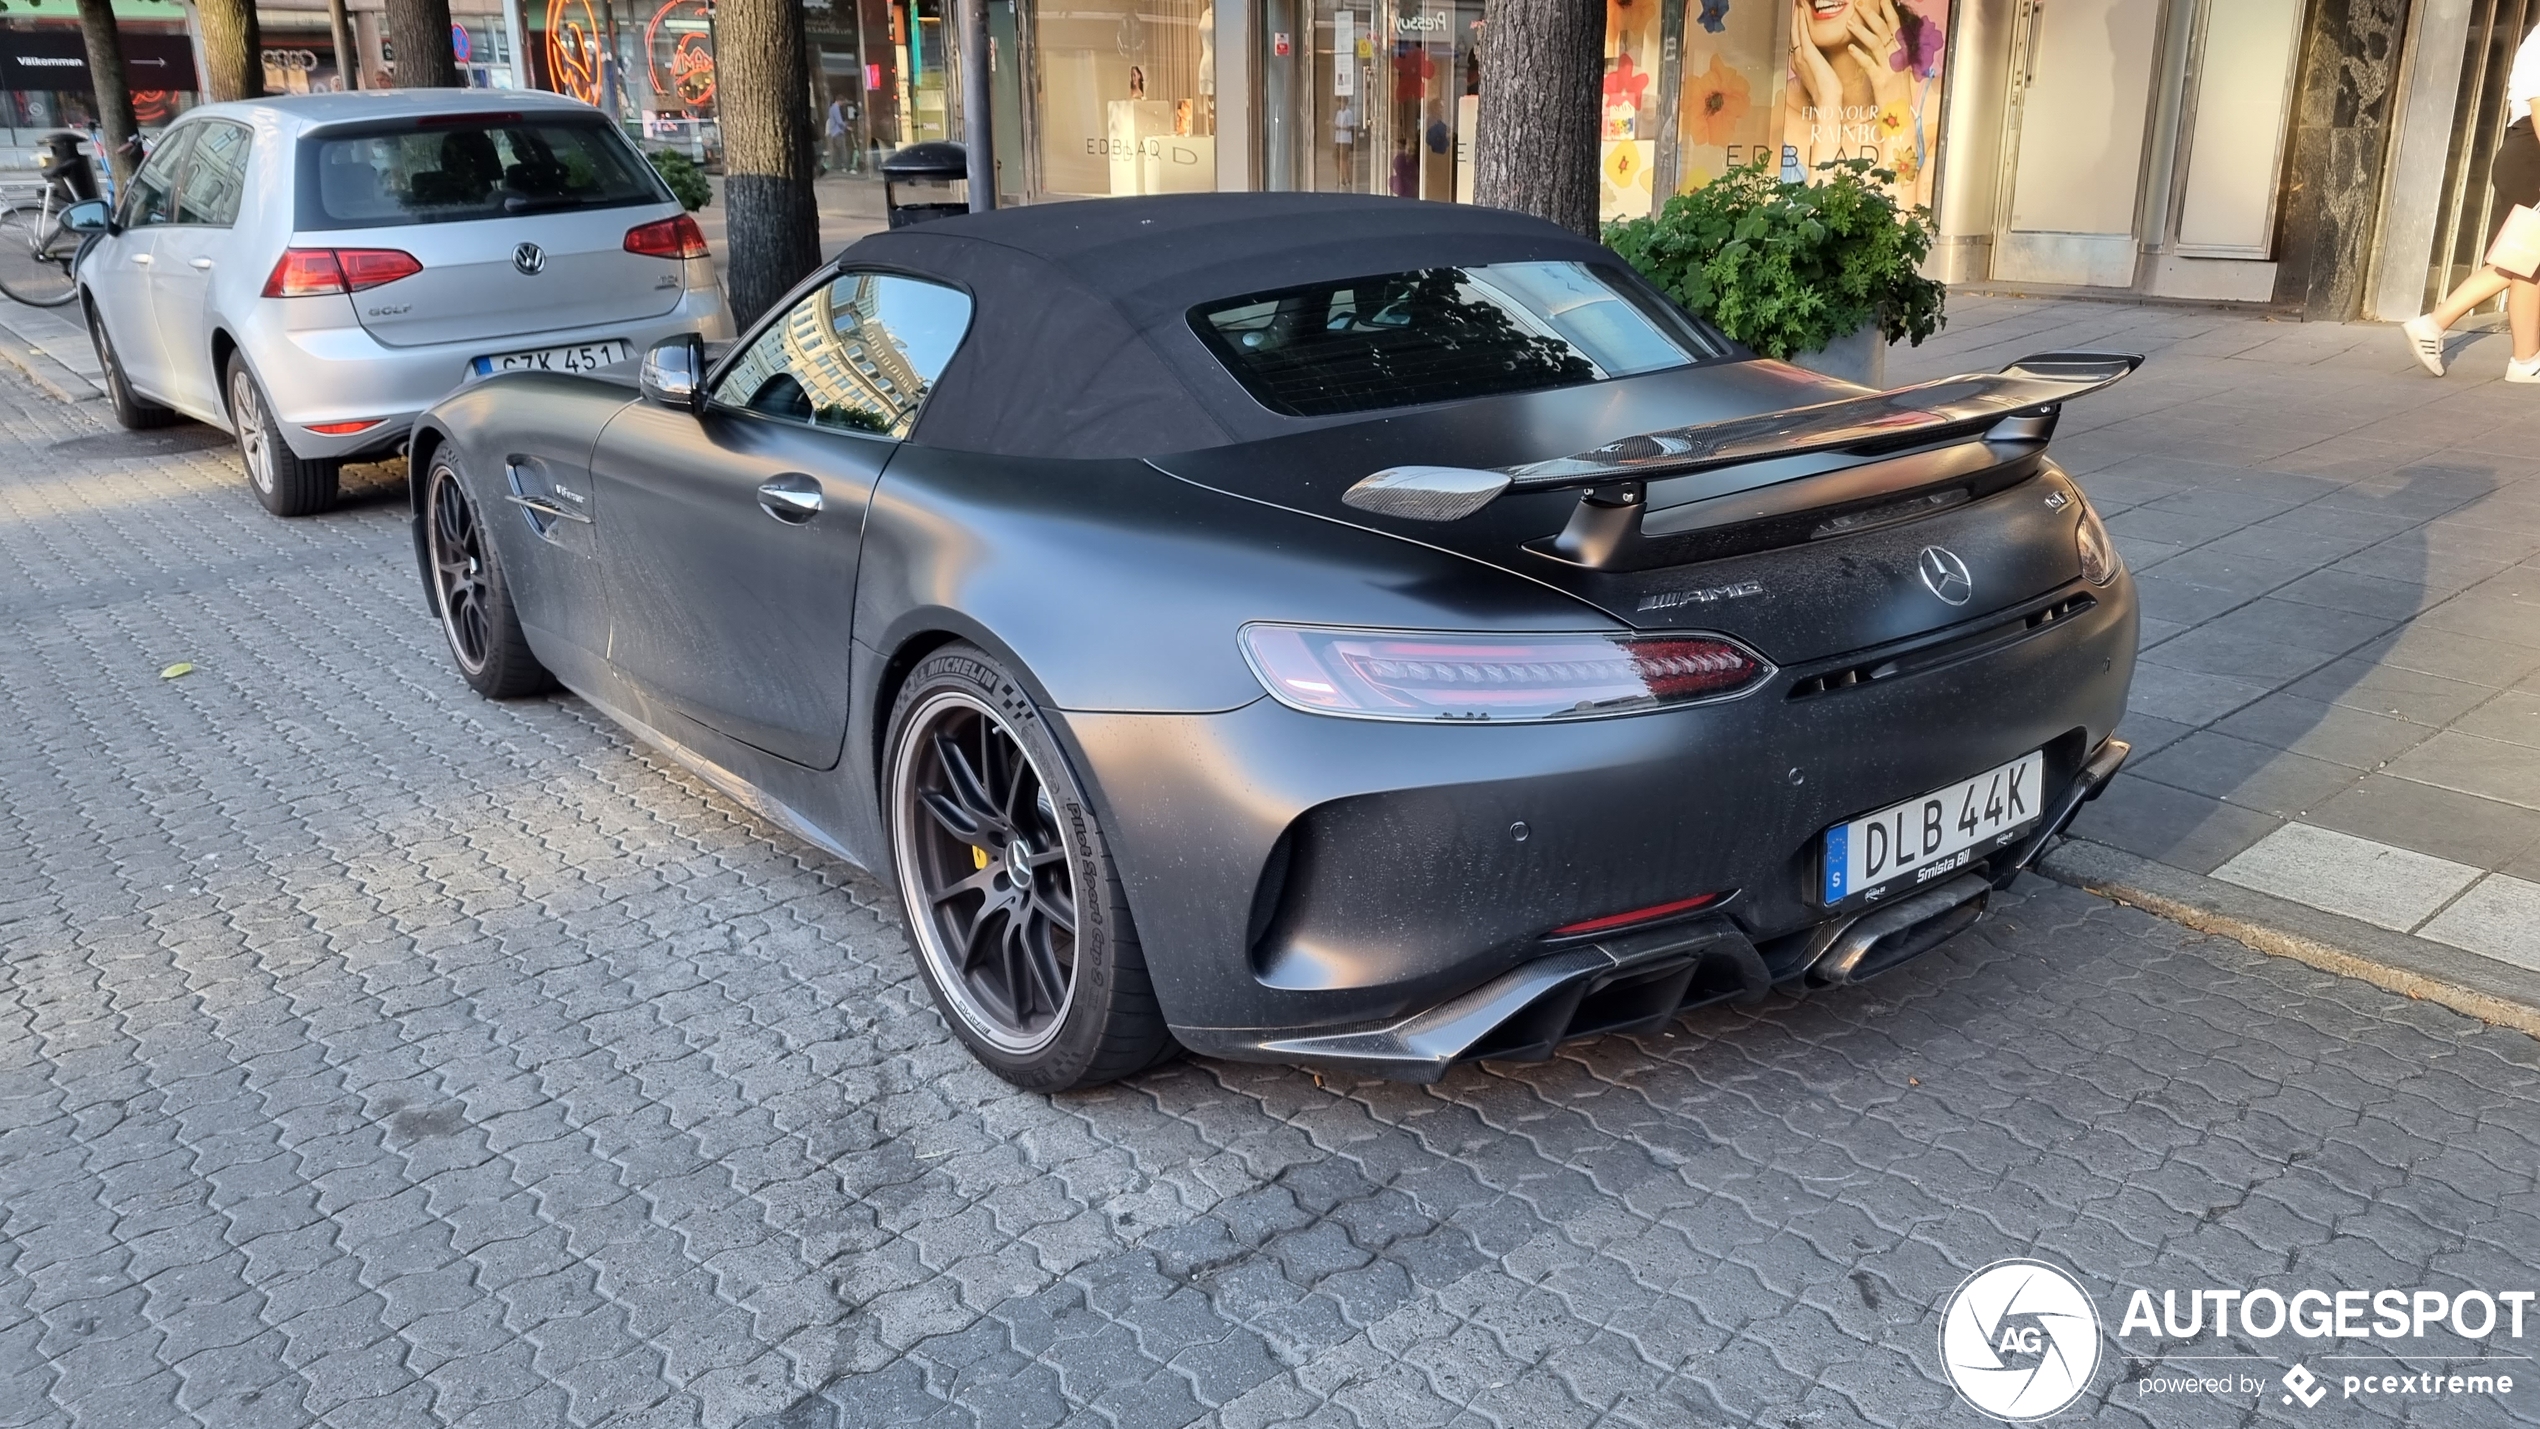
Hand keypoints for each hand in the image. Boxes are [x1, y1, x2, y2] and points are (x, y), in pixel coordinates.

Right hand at [1791, 0, 1843, 116]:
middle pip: (1794, 33)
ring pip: (1796, 30)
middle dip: (1794, 18)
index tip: (1798, 16)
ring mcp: (1800, 55)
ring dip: (1796, 16)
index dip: (1797, 27)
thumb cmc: (1829, 92)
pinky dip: (1800, 20)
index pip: (1798, 40)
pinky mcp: (1807, 53)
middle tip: (1794, 5)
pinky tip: (1800, 11)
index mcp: (1801, 63)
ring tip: (1796, 4)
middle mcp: (1797, 58)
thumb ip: (1819, 66)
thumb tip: (1823, 61)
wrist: (1827, 99)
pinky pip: (1802, 32)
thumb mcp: (1823, 76)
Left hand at [1847, 0, 1914, 108]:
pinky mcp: (1881, 82)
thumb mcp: (1897, 69)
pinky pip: (1870, 65)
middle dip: (1872, 15)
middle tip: (1858, 4)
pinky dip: (1860, 55)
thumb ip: (1891, 54)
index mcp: (1902, 53)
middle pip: (1885, 31)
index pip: (1896, 26)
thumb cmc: (1895, 94)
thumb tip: (1883, 38)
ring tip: (1848, 23)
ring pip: (1877, 44)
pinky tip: (1850, 48)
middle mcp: (1898, 58)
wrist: (1900, 117)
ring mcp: (1890, 69)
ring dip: (1862, 31)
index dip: (1889, 11)